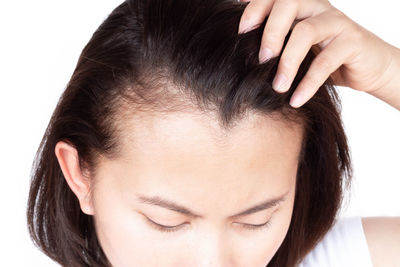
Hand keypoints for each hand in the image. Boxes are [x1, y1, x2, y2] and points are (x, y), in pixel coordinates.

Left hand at [238, 0, 399, 107]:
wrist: (366, 67)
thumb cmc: (322, 57)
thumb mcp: (296, 49)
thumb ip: (276, 45)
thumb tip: (240, 55)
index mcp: (301, 6)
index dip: (255, 9)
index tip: (240, 33)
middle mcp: (317, 8)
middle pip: (289, 4)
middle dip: (270, 32)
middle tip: (260, 60)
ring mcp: (336, 22)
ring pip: (305, 32)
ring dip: (287, 62)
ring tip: (277, 87)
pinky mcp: (352, 42)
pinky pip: (326, 61)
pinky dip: (308, 83)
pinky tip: (296, 99)